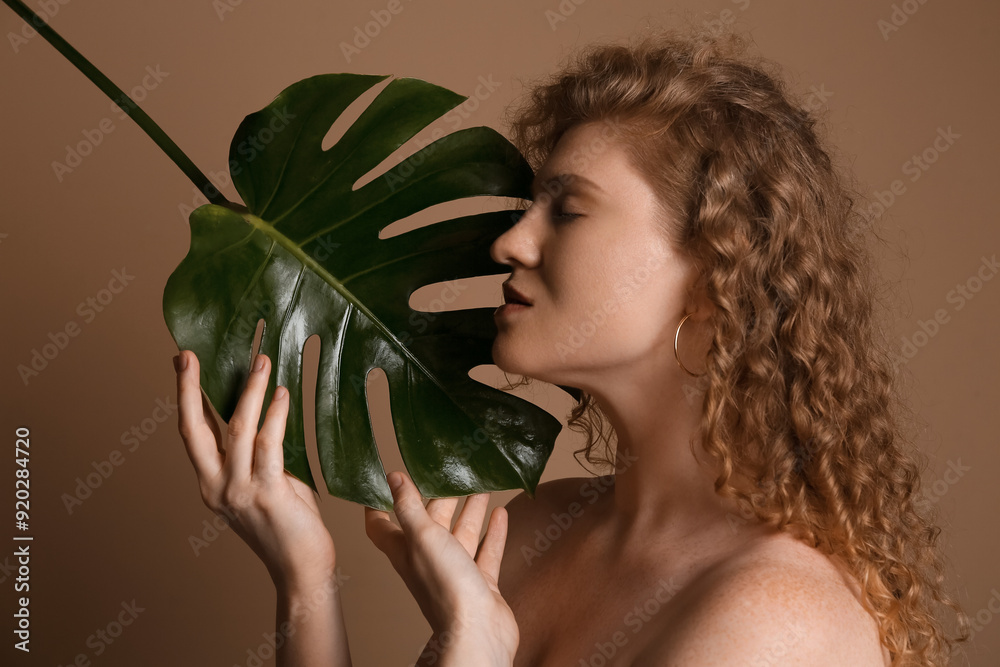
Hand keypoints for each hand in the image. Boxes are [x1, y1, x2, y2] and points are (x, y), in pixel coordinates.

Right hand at [174, 350, 335, 591]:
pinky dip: (274, 417)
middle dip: (189, 388)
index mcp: (210, 483)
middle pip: (193, 429)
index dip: (187, 396)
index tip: (183, 362)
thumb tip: (263, 412)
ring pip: (236, 430)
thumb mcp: (266, 482)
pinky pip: (268, 446)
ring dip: (249, 392)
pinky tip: (282, 395)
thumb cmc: (289, 524)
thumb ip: (257, 454)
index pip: (192, 432)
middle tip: (189, 354)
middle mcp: (216, 486)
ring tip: (262, 362)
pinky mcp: (267, 493)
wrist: (301, 569)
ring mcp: (239, 491)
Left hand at [364, 471, 518, 660]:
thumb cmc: (446, 587)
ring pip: (461, 534)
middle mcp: (427, 560)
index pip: (382, 524)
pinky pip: (485, 551)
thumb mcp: (423, 537)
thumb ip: (409, 507)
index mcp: (405, 550)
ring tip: (481, 485)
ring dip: (470, 510)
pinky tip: (501, 513)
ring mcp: (455, 572)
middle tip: (452, 472)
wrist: (478, 631)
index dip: (380, 502)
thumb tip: (393, 478)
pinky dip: (492, 532)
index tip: (386, 479)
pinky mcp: (479, 582)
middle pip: (430, 523)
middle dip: (439, 498)